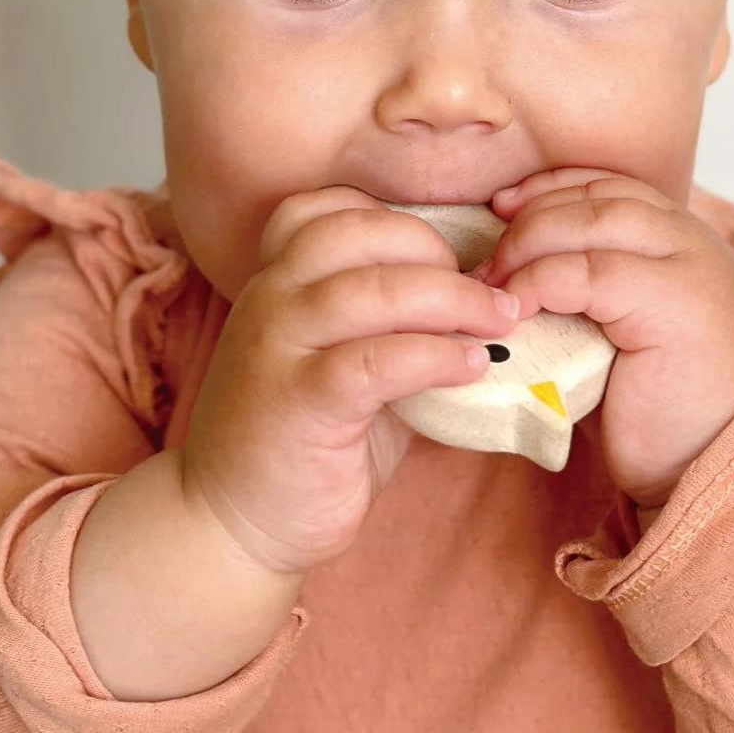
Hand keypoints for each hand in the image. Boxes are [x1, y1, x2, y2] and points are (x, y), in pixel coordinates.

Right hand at [177, 189, 522, 573]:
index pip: (330, 208)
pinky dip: (437, 356)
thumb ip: (390, 322)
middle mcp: (269, 298)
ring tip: (501, 324)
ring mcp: (276, 346)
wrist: (232, 524)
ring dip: (454, 301)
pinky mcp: (298, 401)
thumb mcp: (344, 362)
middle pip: (361, 234)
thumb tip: (483, 298)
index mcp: (276, 280)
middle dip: (440, 255)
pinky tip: (473, 367)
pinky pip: (378, 360)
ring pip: (374, 290)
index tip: (456, 258)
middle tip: (494, 292)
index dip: (403, 221)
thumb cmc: (305, 441)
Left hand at [475, 169, 733, 511]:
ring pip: (595, 220)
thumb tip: (505, 276)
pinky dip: (541, 282)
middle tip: (485, 258)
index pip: (609, 186)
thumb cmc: (659, 415)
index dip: (549, 190)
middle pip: (599, 194)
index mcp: (684, 243)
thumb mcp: (616, 337)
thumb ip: (583, 294)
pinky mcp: (676, 304)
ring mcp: (690, 268)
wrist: (707, 469)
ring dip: (530, 244)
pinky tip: (514, 310)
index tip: (501, 209)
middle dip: (532, 215)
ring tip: (491, 283)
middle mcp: (694, 244)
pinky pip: (592, 272)